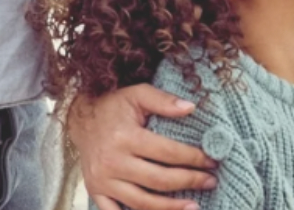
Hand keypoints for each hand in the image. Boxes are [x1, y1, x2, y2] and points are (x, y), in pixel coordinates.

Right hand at [66, 86, 217, 209]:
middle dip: (189, 182)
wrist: (80, 117)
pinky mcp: (96, 192)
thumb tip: (191, 108)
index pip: (167, 153)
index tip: (212, 161)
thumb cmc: (113, 106)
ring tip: (194, 206)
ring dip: (171, 208)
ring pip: (143, 203)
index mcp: (125, 137)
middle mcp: (112, 161)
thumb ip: (163, 100)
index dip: (193, 159)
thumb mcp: (136, 94)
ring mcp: (103, 180)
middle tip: (210, 181)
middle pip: (159, 180)